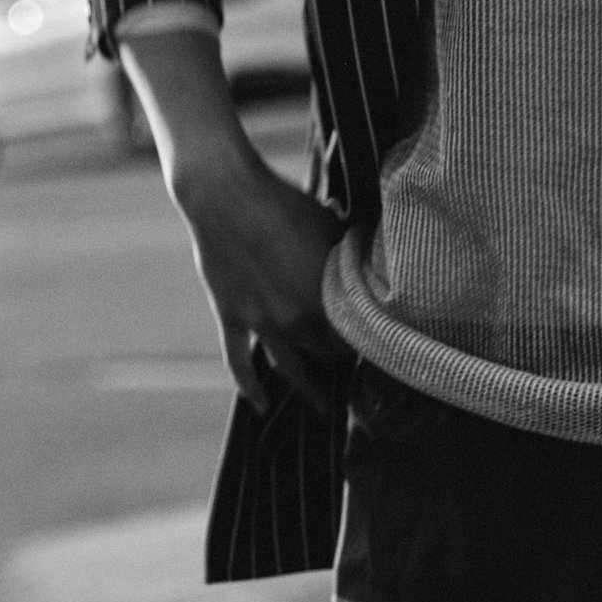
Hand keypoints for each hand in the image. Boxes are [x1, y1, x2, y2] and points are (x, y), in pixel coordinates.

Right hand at [171, 145, 349, 414]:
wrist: (226, 196)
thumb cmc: (282, 201)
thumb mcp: (330, 224)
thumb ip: (348, 253)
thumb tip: (367, 262)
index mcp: (326, 295)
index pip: (355, 333)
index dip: (367, 340)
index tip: (374, 343)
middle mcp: (295, 318)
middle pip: (326, 352)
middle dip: (340, 360)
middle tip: (351, 367)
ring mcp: (260, 322)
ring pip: (290, 367)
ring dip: (307, 388)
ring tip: (322, 406)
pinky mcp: (231, 317)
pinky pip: (238, 363)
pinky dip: (250, 388)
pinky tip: (261, 405)